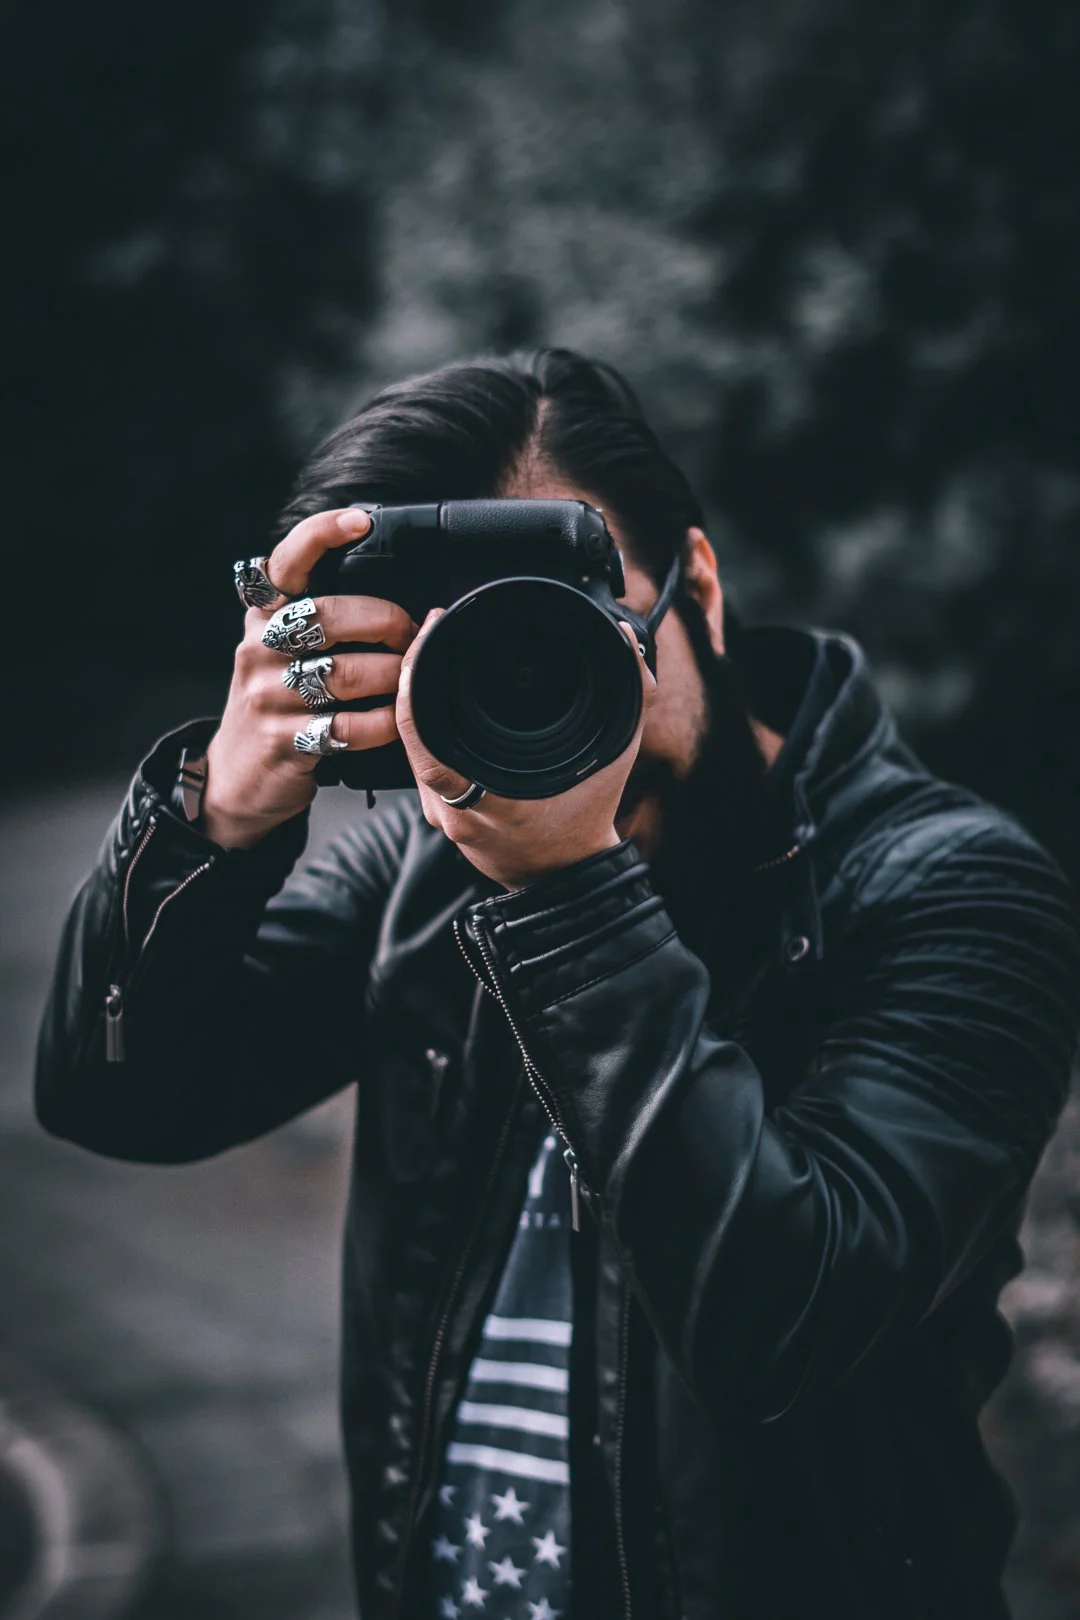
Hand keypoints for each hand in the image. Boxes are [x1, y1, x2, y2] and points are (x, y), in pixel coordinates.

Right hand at [202, 508, 416, 847]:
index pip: (284, 562)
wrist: (238, 775)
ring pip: (344, 674)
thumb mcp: (280, 649)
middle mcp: (258, 649)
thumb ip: (317, 615)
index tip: (362, 520)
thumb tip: (395, 587)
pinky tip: (397, 719)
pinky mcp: (284, 742)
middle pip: (328, 617)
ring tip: (410, 676)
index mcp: (262, 617)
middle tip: (409, 633)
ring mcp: (267, 697)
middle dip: (383, 620)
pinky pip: (348, 728)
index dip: (321, 534)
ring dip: (392, 674)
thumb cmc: (278, 701)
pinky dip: (384, 723)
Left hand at [396, 610, 656, 889]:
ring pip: (412, 746)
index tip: (431, 629)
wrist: (568, 877)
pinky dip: (428, 727)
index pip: (423, 727)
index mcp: (487, 793)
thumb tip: (625, 639)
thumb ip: (631, 692)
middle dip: (414, 673)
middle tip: (429, 631)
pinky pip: (423, 761)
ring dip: (417, 699)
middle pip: (410, 730)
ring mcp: (443, 815)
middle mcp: (455, 807)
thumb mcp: (617, 750)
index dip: (416, 674)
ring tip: (431, 654)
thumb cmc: (588, 816)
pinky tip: (439, 699)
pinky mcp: (442, 817)